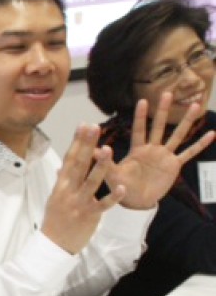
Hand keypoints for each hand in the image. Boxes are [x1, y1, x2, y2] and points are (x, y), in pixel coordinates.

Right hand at [41, 125, 125, 253]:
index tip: (83, 125)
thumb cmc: (56, 220)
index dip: (77, 141)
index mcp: (61, 185)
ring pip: (91, 181)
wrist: (54, 245)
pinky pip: (103, 205)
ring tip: (108, 149)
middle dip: (86, 145)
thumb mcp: (55, 198)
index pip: (70, 158)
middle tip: (94, 127)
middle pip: (79, 164)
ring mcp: (78, 203)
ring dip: (100, 166)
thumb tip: (62, 167)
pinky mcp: (89, 216)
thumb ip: (62, 182)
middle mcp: (68, 191)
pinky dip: (112, 197)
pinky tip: (122, 188)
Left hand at [107, 93, 215, 208]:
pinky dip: (200, 144)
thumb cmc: (122, 187)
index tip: (142, 100)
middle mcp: (152, 149)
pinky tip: (211, 134)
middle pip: (158, 127)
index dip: (140, 116)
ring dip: (186, 121)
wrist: (137, 202)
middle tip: (167, 93)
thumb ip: (105, 161)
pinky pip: (189, 153)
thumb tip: (92, 150)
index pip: (139, 130)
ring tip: (195, 105)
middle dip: (162, 111)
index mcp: (137, 150)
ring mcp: (164, 156)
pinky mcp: (174, 165)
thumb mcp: (112, 174)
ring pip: (177, 135)